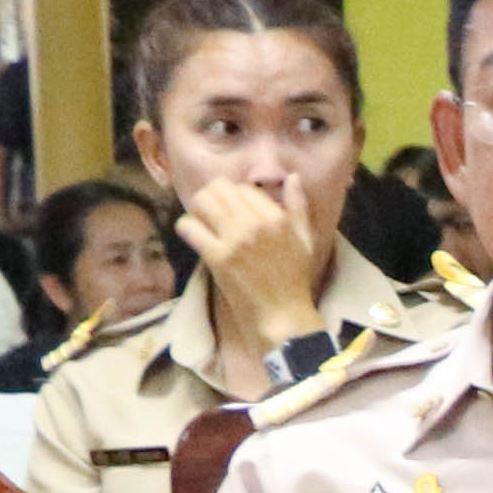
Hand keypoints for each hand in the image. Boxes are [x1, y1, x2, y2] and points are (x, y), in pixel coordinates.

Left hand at [177, 175, 324, 383]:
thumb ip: (299, 207)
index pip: (242, 188)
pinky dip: (187, 228)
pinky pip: (189, 227)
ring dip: (197, 210)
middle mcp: (256, 224)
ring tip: (202, 222)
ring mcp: (235, 240)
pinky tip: (195, 238)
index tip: (232, 212)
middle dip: (211, 198)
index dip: (233, 197)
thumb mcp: (305, 240)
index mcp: (277, 217)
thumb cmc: (295, 279)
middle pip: (218, 189)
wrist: (283, 315)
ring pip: (201, 202)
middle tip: (211, 213)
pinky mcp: (217, 257)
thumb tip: (293, 178)